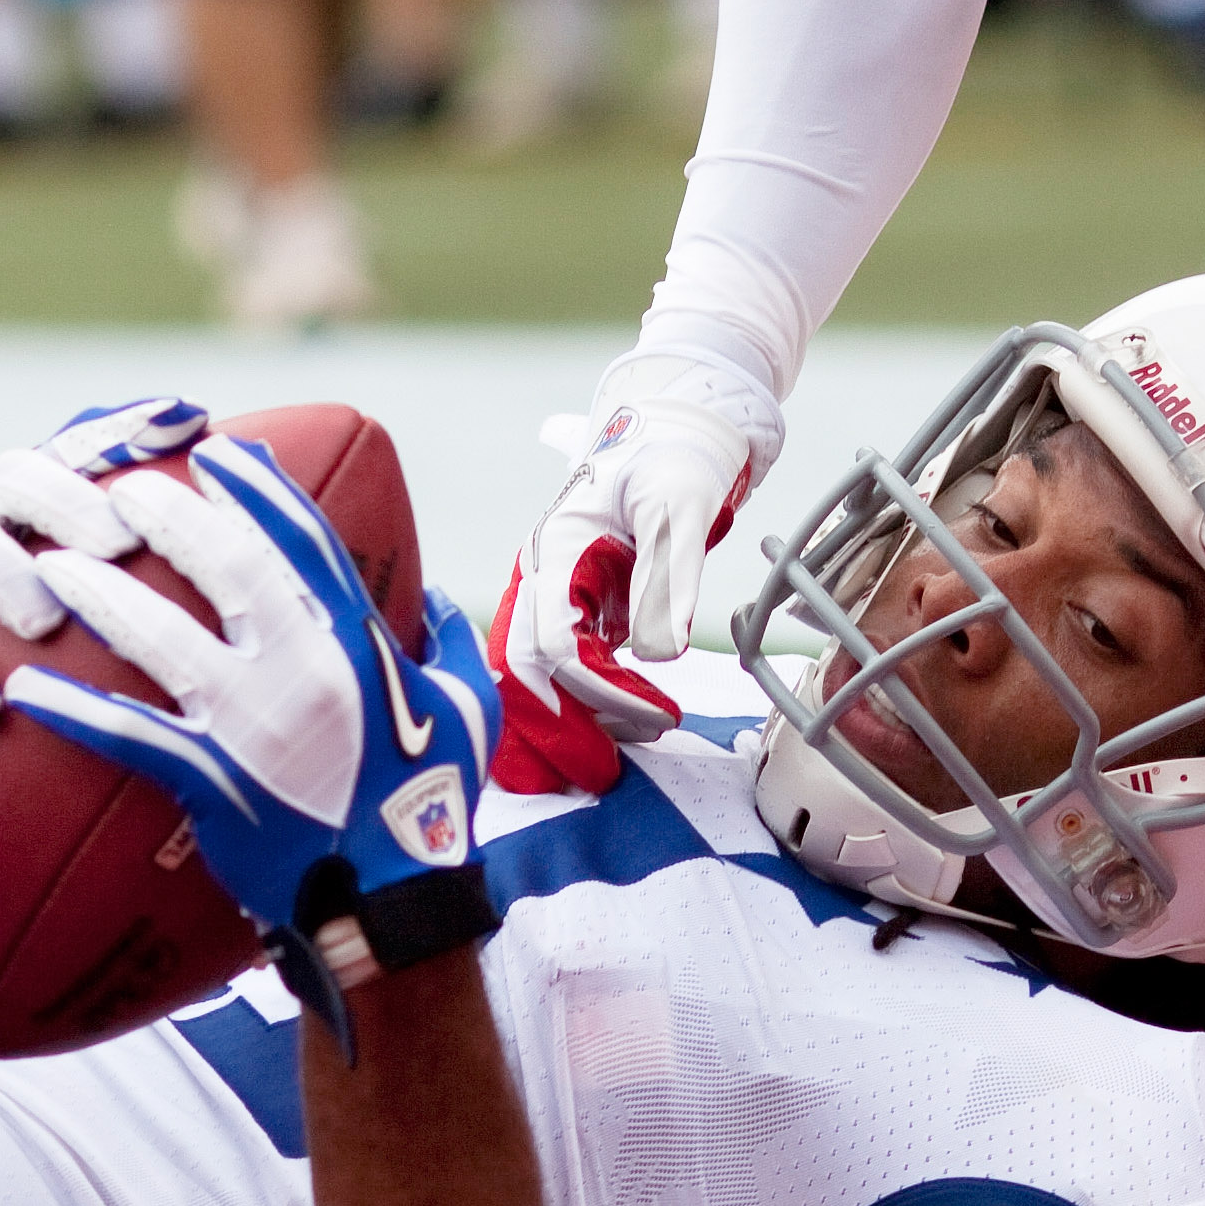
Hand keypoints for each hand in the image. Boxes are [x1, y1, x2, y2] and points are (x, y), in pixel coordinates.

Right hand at [0, 395, 209, 762]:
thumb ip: (156, 540)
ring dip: (0, 571)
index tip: (191, 422)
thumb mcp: (90, 583)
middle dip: (65, 498)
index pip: (83, 442)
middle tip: (118, 540)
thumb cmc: (25, 621)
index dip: (130, 426)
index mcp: (39, 494)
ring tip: (41, 620)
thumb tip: (255, 473)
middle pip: (15, 472)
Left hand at [14, 437, 495, 1011]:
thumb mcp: (466, 714)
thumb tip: (440, 602)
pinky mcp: (215, 784)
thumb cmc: (429, 813)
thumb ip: (451, 646)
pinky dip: (74, 712)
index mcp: (360, 645)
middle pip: (227, 567)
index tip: (218, 451)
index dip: (258, 489)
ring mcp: (257, 725)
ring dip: (103, 597)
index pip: (305, 541)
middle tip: (120, 489)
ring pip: (164, 639)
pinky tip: (23, 690)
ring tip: (53, 565)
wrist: (394, 909)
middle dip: (170, 517)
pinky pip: (130, 736)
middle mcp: (307, 670)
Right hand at [503, 344, 776, 744]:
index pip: (554, 640)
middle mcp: (539, 576)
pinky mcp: (571, 608)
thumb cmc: (673, 462)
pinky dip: (582, 703)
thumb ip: (668, 578)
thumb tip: (660, 654)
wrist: (673, 434)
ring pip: (533, 674)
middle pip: (524, 667)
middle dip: (558, 725)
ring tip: (628, 747)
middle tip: (606, 771)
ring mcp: (550, 594)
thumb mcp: (680, 510)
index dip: (598, 689)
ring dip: (567, 720)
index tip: (654, 715)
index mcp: (554, 549)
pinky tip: (624, 726)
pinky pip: (560, 667)